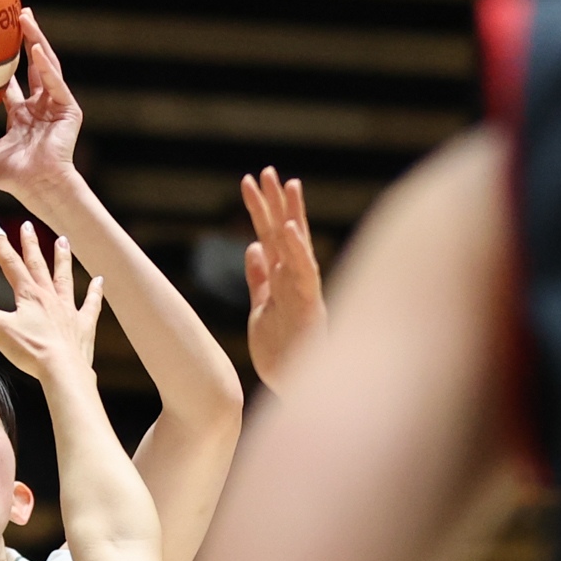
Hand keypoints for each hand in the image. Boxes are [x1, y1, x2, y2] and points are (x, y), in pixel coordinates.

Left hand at [0, 9, 80, 200]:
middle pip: (33, 65)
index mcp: (22, 116)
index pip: (11, 84)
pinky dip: (47, 66)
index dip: (3, 64)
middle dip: (26, 39)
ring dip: (37, 40)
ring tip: (26, 18)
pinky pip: (56, 82)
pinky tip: (36, 49)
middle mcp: (40, 107)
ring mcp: (55, 106)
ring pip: (47, 65)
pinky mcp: (69, 109)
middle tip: (16, 15)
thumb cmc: (14, 179)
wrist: (39, 187)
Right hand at [0, 220, 103, 383]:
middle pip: (37, 265)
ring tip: (63, 240)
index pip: (10, 264)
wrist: (62, 370)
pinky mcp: (83, 325)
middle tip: (27, 225)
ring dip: (62, 258)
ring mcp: (68, 309)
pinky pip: (91, 304)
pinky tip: (100, 280)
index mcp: (28, 295)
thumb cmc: (29, 351)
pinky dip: (95, 292)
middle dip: (30, 244)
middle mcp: (49, 296)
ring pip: (64, 278)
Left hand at [242, 166, 324, 387]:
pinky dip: (297, 252)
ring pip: (298, 249)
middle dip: (276, 202)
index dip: (263, 210)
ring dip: (292, 216)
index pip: (272, 237)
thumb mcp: (263, 308)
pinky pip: (304, 276)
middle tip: (266, 171)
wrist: (298, 390)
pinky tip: (289, 228)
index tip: (252, 181)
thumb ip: (260, 278)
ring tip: (286, 185)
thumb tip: (253, 248)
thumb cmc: (283, 352)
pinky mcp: (309, 309)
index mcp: (284, 280)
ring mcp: (304, 294)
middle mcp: (296, 281)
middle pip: (285, 234)